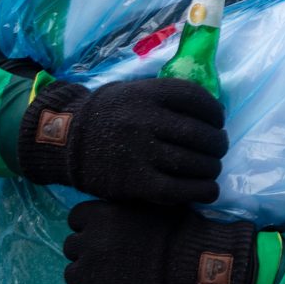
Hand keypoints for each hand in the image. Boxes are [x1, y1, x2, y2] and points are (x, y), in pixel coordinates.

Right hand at [17, 78, 227, 203]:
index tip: (219, 121)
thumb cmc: (108, 115)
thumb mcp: (135, 92)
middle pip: (200, 134)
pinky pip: (179, 189)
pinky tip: (208, 190)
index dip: (215, 112)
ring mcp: (139, 151)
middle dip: (218, 144)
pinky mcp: (134, 182)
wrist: (65, 139)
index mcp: (148, 93)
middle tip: (219, 148)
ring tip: (212, 168)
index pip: (197, 99)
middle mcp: (145, 119)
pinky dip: (201, 191)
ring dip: (212, 168)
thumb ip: (168, 99)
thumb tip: (211, 111)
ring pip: (194, 163)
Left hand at [63, 200, 255, 283]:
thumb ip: (125, 210)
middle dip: (88, 252)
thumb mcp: (151, 205)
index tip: (108, 234)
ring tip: (117, 280)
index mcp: (99, 215)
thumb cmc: (180, 231)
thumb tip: (119, 213)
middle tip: (113, 259)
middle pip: (71, 248)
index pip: (76, 219)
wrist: (195, 266)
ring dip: (91, 277)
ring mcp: (89, 274)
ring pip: (74, 276)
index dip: (91, 226)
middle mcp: (88, 242)